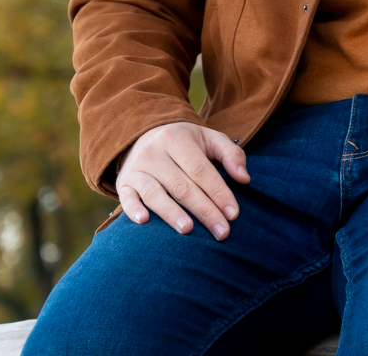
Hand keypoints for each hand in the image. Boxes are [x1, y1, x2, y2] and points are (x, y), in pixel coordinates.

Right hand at [115, 121, 249, 239]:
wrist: (145, 135)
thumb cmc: (186, 143)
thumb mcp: (210, 139)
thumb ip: (231, 155)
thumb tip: (244, 178)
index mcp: (178, 139)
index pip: (201, 170)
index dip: (218, 192)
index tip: (233, 214)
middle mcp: (154, 152)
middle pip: (182, 186)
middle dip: (204, 210)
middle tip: (221, 232)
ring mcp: (136, 168)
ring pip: (154, 193)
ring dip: (171, 213)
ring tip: (188, 230)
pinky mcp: (123, 182)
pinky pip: (126, 197)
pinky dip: (133, 210)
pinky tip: (144, 221)